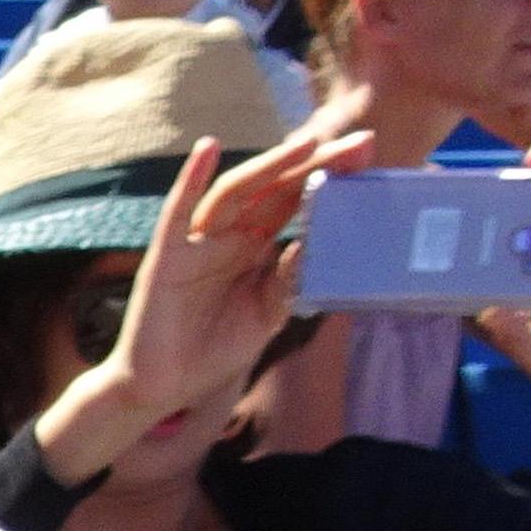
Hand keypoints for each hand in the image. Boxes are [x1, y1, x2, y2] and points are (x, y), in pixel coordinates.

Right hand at [41, 120, 369, 480]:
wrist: (164, 388)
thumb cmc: (212, 352)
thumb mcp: (266, 315)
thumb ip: (289, 282)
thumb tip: (309, 244)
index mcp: (253, 246)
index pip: (294, 200)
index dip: (327, 177)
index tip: (367, 154)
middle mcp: (228, 235)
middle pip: (274, 188)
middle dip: (314, 163)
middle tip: (359, 142)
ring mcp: (197, 242)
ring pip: (235, 192)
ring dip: (270, 165)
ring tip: (308, 145)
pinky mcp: (166, 256)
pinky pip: (177, 211)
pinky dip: (190, 178)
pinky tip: (208, 148)